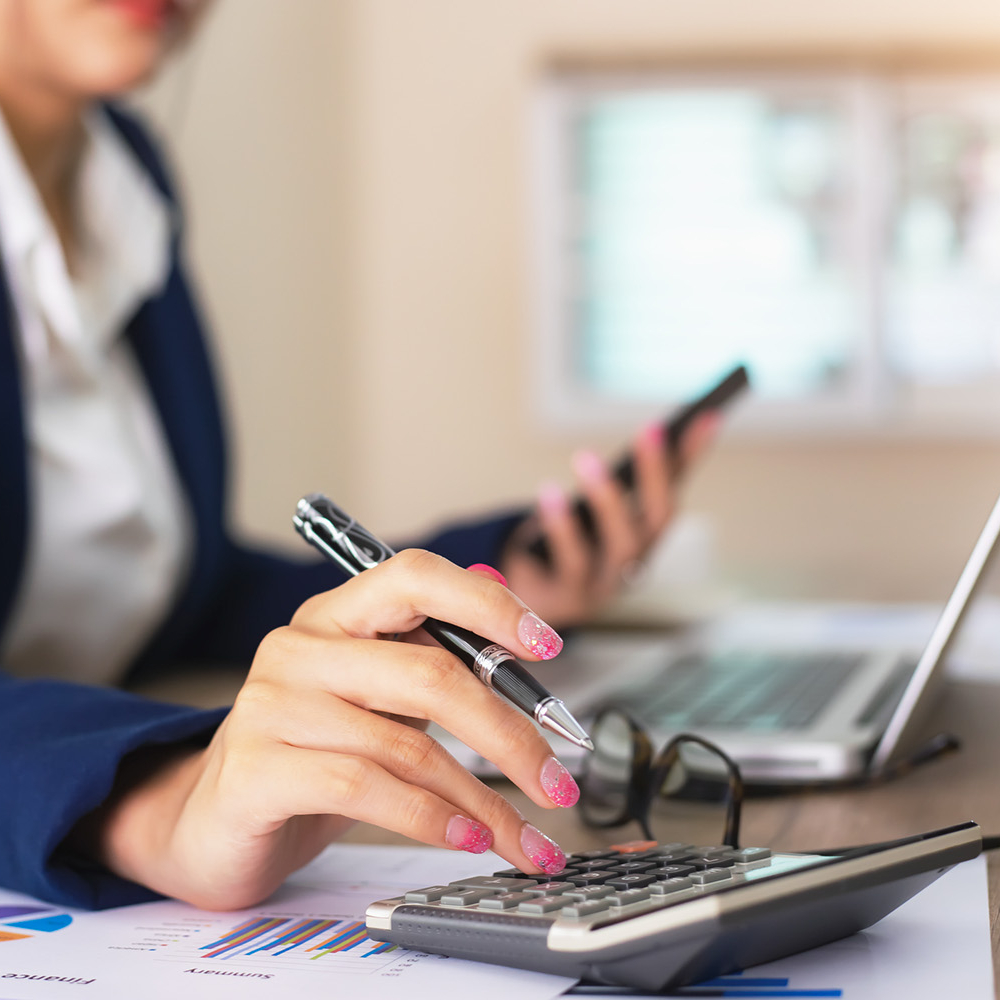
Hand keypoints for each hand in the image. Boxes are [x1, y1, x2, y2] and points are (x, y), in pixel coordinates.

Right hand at [82, 551, 578, 909]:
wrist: (212, 822)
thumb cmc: (311, 754)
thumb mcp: (376, 700)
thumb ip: (434, 665)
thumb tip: (519, 637)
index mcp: (338, 616)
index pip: (416, 576)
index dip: (487, 603)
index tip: (547, 646)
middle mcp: (301, 647)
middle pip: (430, 672)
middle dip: (510, 733)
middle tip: (556, 780)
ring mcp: (272, 705)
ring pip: (407, 744)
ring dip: (481, 799)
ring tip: (516, 834)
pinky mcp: (257, 770)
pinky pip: (365, 788)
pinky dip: (428, 818)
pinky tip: (462, 837)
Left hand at [500, 411, 719, 626]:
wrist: (525, 610)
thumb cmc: (566, 546)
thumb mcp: (593, 510)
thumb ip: (620, 479)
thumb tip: (656, 429)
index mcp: (646, 536)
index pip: (677, 485)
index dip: (693, 455)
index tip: (707, 414)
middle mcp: (636, 561)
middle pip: (659, 518)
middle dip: (658, 473)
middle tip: (651, 430)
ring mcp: (608, 583)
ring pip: (621, 545)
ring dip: (608, 499)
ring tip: (586, 458)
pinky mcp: (571, 596)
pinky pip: (572, 562)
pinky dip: (561, 527)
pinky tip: (549, 493)